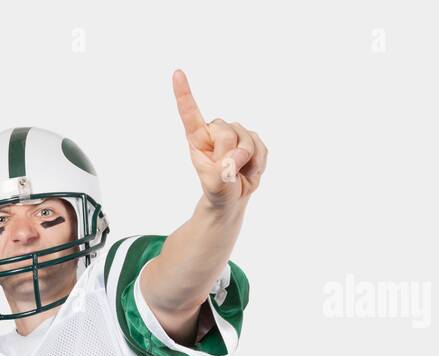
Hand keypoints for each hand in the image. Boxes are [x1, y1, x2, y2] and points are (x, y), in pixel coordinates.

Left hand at [172, 68, 266, 209]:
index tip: (177, 74)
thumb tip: (234, 158)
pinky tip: (249, 169)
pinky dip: (258, 163)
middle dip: (230, 155)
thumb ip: (223, 172)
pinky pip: (261, 146)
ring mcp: (235, 133)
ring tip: (238, 172)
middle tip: (227, 171)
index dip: (184, 94)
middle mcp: (215, 131)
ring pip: (246, 139)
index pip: (190, 114)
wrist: (233, 198)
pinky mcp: (252, 138)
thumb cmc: (218, 189)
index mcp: (198, 139)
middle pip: (226, 132)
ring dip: (245, 160)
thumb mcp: (215, 185)